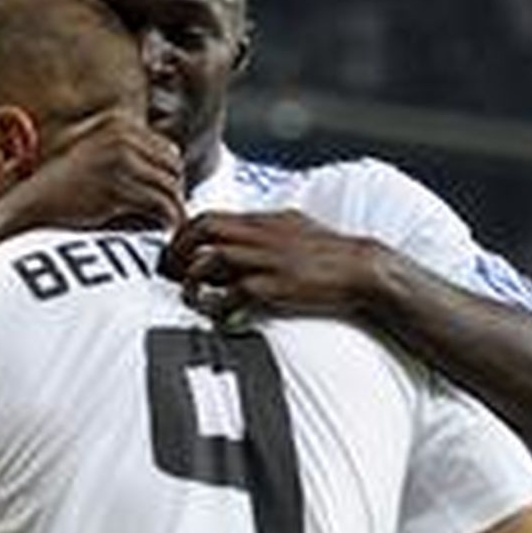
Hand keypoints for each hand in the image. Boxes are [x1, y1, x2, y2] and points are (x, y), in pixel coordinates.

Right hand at [4, 109, 185, 231]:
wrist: (34, 207)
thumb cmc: (67, 189)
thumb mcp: (98, 155)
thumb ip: (130, 151)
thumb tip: (177, 155)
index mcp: (119, 124)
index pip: (168, 151)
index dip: (168, 179)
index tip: (163, 202)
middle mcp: (121, 136)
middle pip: (174, 167)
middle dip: (174, 194)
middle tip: (168, 218)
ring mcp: (119, 160)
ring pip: (170, 188)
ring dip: (172, 211)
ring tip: (167, 228)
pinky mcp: (118, 187)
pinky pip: (160, 205)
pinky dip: (166, 222)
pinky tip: (162, 233)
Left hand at [162, 209, 373, 322]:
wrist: (360, 270)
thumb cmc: (328, 254)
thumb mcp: (293, 228)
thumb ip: (263, 230)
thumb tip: (238, 235)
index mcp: (262, 221)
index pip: (209, 216)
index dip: (184, 234)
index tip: (177, 254)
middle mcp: (259, 236)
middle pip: (202, 230)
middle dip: (178, 251)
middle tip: (171, 272)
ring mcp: (265, 261)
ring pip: (211, 259)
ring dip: (192, 279)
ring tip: (190, 296)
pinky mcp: (273, 288)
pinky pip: (232, 296)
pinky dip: (219, 307)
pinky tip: (220, 316)